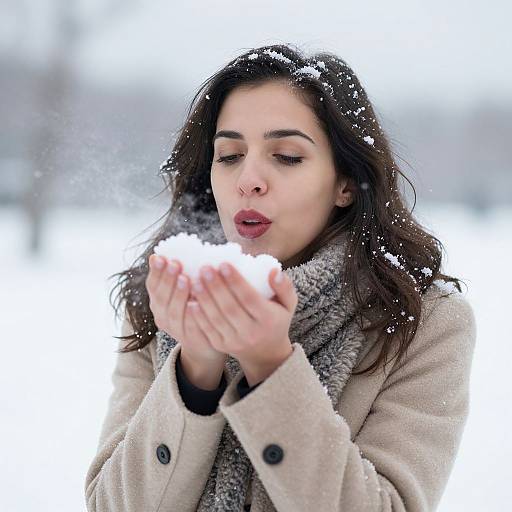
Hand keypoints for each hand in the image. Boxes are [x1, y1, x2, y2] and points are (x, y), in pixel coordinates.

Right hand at [145, 254, 226, 369]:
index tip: (161, 256)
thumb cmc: (195, 307)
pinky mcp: (191, 339)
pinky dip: (192, 315)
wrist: (204, 341)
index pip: (152, 285)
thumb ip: (180, 274)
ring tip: (186, 279)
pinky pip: (190, 326)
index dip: (156, 271)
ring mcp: (175, 329)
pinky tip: (196, 303)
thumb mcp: (184, 290)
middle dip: (167, 279)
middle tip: (175, 263)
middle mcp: (161, 316)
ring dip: (178, 294)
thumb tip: (173, 249)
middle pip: (161, 297)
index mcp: (158, 301)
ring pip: (173, 312)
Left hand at [187, 262, 297, 384]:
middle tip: (205, 268)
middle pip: (230, 308)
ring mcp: (235, 341)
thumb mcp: (288, 304)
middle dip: (216, 287)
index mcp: (268, 319)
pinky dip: (198, 315)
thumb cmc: (276, 320)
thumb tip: (274, 271)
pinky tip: (190, 299)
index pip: (249, 298)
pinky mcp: (221, 345)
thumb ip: (284, 286)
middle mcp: (251, 332)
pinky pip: (207, 329)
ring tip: (195, 280)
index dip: (235, 281)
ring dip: (204, 298)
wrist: (266, 352)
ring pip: (216, 318)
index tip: (223, 264)